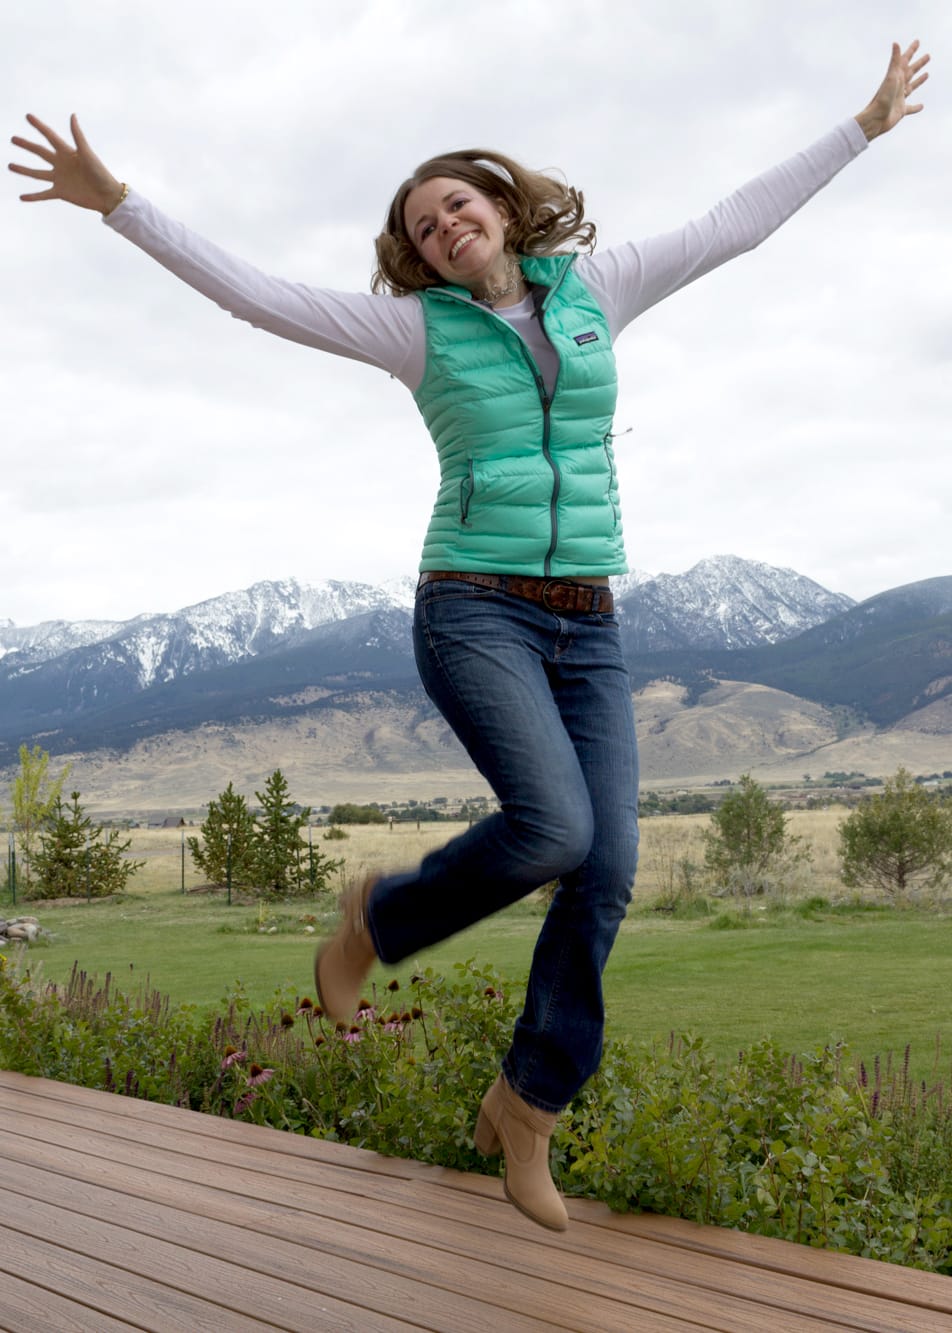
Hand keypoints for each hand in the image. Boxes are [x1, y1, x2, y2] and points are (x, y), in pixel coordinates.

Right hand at [8, 113, 124, 212]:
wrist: (107, 196)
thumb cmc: (100, 173)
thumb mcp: (87, 153)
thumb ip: (78, 136)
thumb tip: (72, 115)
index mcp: (67, 152)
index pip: (49, 136)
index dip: (39, 126)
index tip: (28, 116)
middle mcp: (61, 164)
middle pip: (39, 152)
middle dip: (26, 145)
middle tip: (13, 138)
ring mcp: (59, 178)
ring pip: (37, 173)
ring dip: (23, 170)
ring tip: (9, 166)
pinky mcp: (60, 192)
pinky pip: (43, 194)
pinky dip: (33, 196)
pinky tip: (22, 197)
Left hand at [855, 40, 929, 140]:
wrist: (875, 120)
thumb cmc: (882, 98)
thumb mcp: (891, 77)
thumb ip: (894, 61)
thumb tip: (895, 43)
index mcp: (896, 77)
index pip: (905, 60)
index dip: (911, 50)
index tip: (917, 42)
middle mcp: (898, 86)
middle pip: (910, 72)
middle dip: (919, 63)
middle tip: (928, 55)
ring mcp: (899, 98)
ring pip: (911, 87)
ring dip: (919, 81)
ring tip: (927, 74)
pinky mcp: (901, 111)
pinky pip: (910, 108)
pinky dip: (916, 107)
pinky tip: (921, 106)